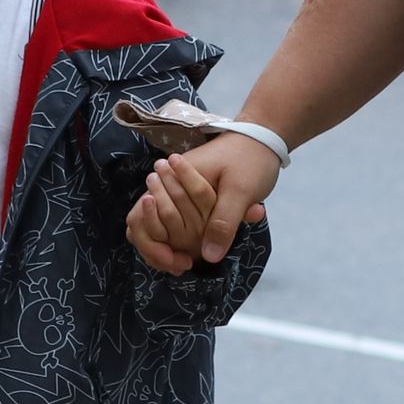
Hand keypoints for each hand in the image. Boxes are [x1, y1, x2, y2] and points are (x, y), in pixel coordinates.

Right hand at [129, 134, 273, 272]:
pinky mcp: (184, 197)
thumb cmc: (251, 160)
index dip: (155, 246)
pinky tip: (186, 254)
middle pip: (141, 223)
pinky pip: (168, 221)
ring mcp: (173, 190)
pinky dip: (172, 239)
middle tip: (181, 266)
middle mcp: (166, 184)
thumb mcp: (241, 191)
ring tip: (182, 264)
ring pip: (153, 224)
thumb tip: (209, 257)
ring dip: (162, 246)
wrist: (262, 138)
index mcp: (173, 177)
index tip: (180, 262)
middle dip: (156, 251)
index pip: (143, 215)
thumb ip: (224, 222)